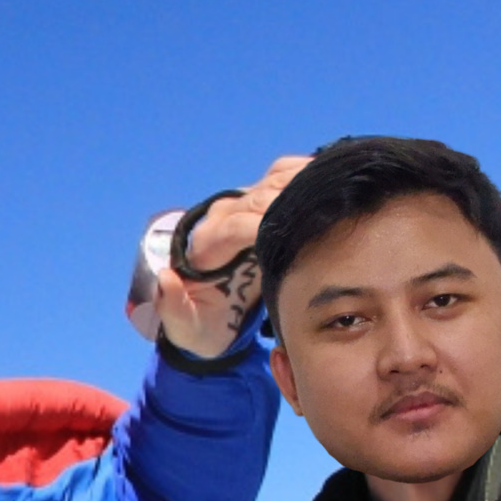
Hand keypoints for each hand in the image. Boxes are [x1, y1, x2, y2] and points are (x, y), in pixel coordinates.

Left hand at [146, 153, 310, 357]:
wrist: (212, 319)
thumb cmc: (200, 326)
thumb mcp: (183, 326)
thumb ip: (172, 306)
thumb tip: (167, 277)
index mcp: (204, 245)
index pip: (234, 225)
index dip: (263, 227)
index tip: (292, 238)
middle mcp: (221, 217)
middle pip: (259, 198)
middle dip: (290, 204)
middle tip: (324, 219)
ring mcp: (243, 207)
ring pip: (274, 180)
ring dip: (303, 183)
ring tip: (333, 196)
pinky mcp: (262, 204)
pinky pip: (285, 177)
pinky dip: (307, 175)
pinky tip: (329, 183)